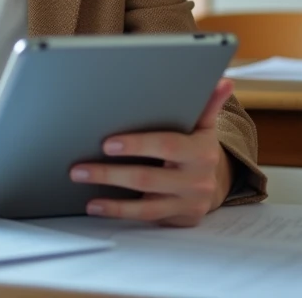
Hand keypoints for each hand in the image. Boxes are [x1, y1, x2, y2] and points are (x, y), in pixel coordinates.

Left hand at [69, 78, 235, 226]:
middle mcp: (198, 180)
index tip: (107, 143)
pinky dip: (119, 212)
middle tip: (78, 168)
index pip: (166, 146)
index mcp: (202, 151)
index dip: (137, 145)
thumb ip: (207, 103)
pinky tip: (96, 206)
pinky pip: (146, 218)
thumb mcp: (203, 125)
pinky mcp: (179, 220)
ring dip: (110, 198)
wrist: (215, 182)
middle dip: (110, 173)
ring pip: (145, 205)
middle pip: (148, 178)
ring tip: (82, 185)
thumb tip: (222, 81)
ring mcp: (189, 204)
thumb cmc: (196, 146)